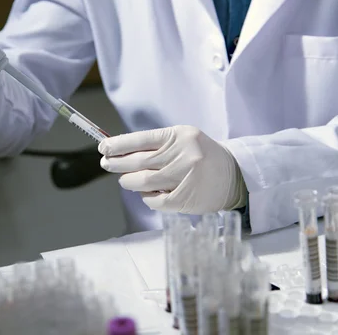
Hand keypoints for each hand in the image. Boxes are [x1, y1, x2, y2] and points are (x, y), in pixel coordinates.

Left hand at [98, 125, 246, 213]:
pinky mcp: (185, 199)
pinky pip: (155, 200)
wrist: (234, 176)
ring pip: (144, 182)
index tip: (104, 147)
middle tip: (106, 163)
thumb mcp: (183, 140)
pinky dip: (146, 198)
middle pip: (139, 161)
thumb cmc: (202, 155)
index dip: (118, 144)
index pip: (141, 139)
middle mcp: (183, 155)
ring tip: (124, 179)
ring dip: (129, 181)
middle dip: (117, 163)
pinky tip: (145, 194)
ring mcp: (185, 178)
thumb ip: (156, 144)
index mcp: (180, 136)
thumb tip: (121, 151)